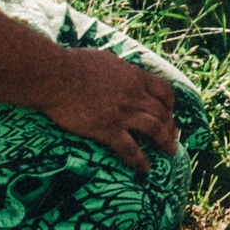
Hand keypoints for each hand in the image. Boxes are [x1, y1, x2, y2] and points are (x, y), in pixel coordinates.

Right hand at [41, 46, 179, 175]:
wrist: (56, 76)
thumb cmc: (75, 64)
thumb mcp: (107, 60)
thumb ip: (120, 70)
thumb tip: (123, 72)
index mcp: (135, 76)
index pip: (164, 90)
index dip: (170, 104)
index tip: (170, 113)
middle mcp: (134, 94)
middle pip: (162, 113)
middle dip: (171, 127)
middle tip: (174, 138)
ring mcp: (122, 112)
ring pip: (154, 130)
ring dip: (165, 142)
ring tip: (170, 153)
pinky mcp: (107, 129)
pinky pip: (129, 149)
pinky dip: (139, 161)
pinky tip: (144, 169)